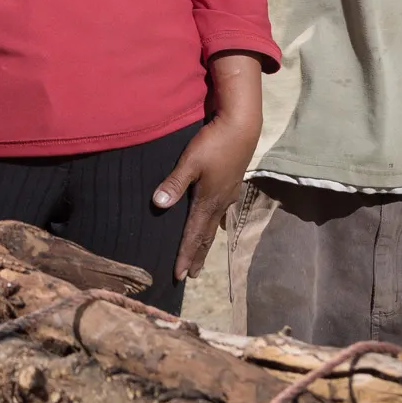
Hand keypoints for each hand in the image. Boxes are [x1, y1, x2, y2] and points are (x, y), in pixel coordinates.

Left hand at [153, 52, 263, 280]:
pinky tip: (218, 222)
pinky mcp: (232, 183)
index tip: (178, 276)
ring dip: (207, 242)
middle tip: (191, 275)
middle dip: (197, 256)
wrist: (242, 126)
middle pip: (206, 235)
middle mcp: (220, 203)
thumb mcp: (190, 162)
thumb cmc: (213, 143)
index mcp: (207, 201)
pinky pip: (223, 211)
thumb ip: (174, 183)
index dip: (185, 255)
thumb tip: (159, 205)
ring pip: (215, 225)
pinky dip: (217, 223)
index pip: (194, 235)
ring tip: (203, 255)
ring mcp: (228, 194)